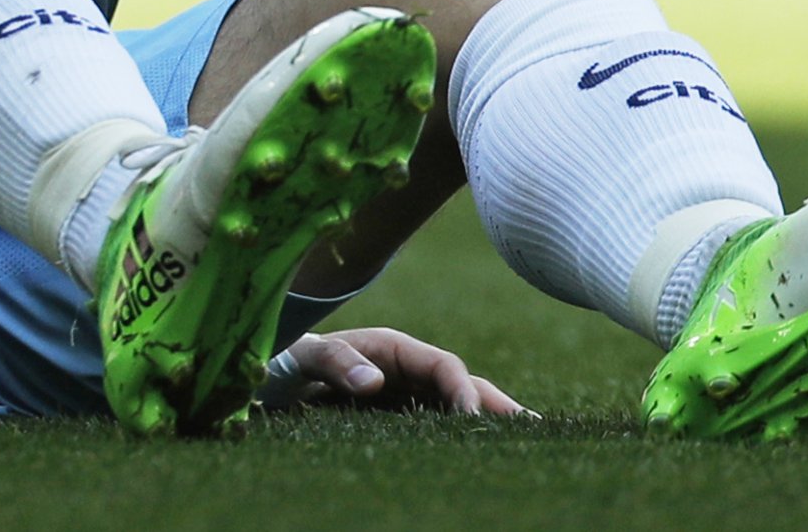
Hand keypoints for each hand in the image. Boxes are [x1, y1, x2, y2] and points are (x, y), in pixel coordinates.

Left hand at [259, 328, 531, 417]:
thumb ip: (335, 361)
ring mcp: (407, 396)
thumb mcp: (303, 355)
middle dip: (497, 405)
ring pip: (457, 408)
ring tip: (529, 444)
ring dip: (490, 422)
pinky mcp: (400, 418)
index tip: (476, 419)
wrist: (272, 377)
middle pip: (463, 385)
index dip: (464, 391)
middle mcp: (407, 370)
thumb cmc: (286, 360)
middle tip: (535, 429)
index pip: (443, 366)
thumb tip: (374, 381)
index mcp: (392, 348)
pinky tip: (485, 458)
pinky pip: (438, 428)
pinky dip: (465, 439)